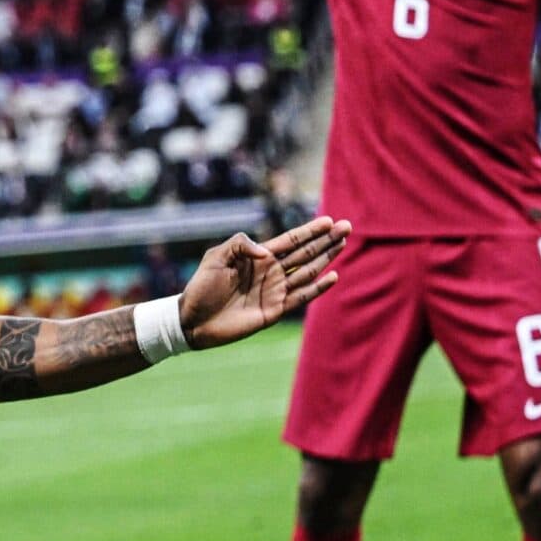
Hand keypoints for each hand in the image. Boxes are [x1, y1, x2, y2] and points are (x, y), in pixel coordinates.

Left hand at [178, 216, 348, 348]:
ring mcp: (275, 291)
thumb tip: (268, 253)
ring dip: (326, 258)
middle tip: (347, 226)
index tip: (329, 220)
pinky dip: (318, 288)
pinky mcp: (275, 310)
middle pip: (305, 253)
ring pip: (308, 271)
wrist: (193, 319)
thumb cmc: (202, 286)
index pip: (291, 240)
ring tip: (343, 244)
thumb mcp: (217, 257)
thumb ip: (241, 245)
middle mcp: (271, 271)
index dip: (310, 231)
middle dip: (326, 240)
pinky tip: (333, 276)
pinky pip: (302, 297)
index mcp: (258, 256)